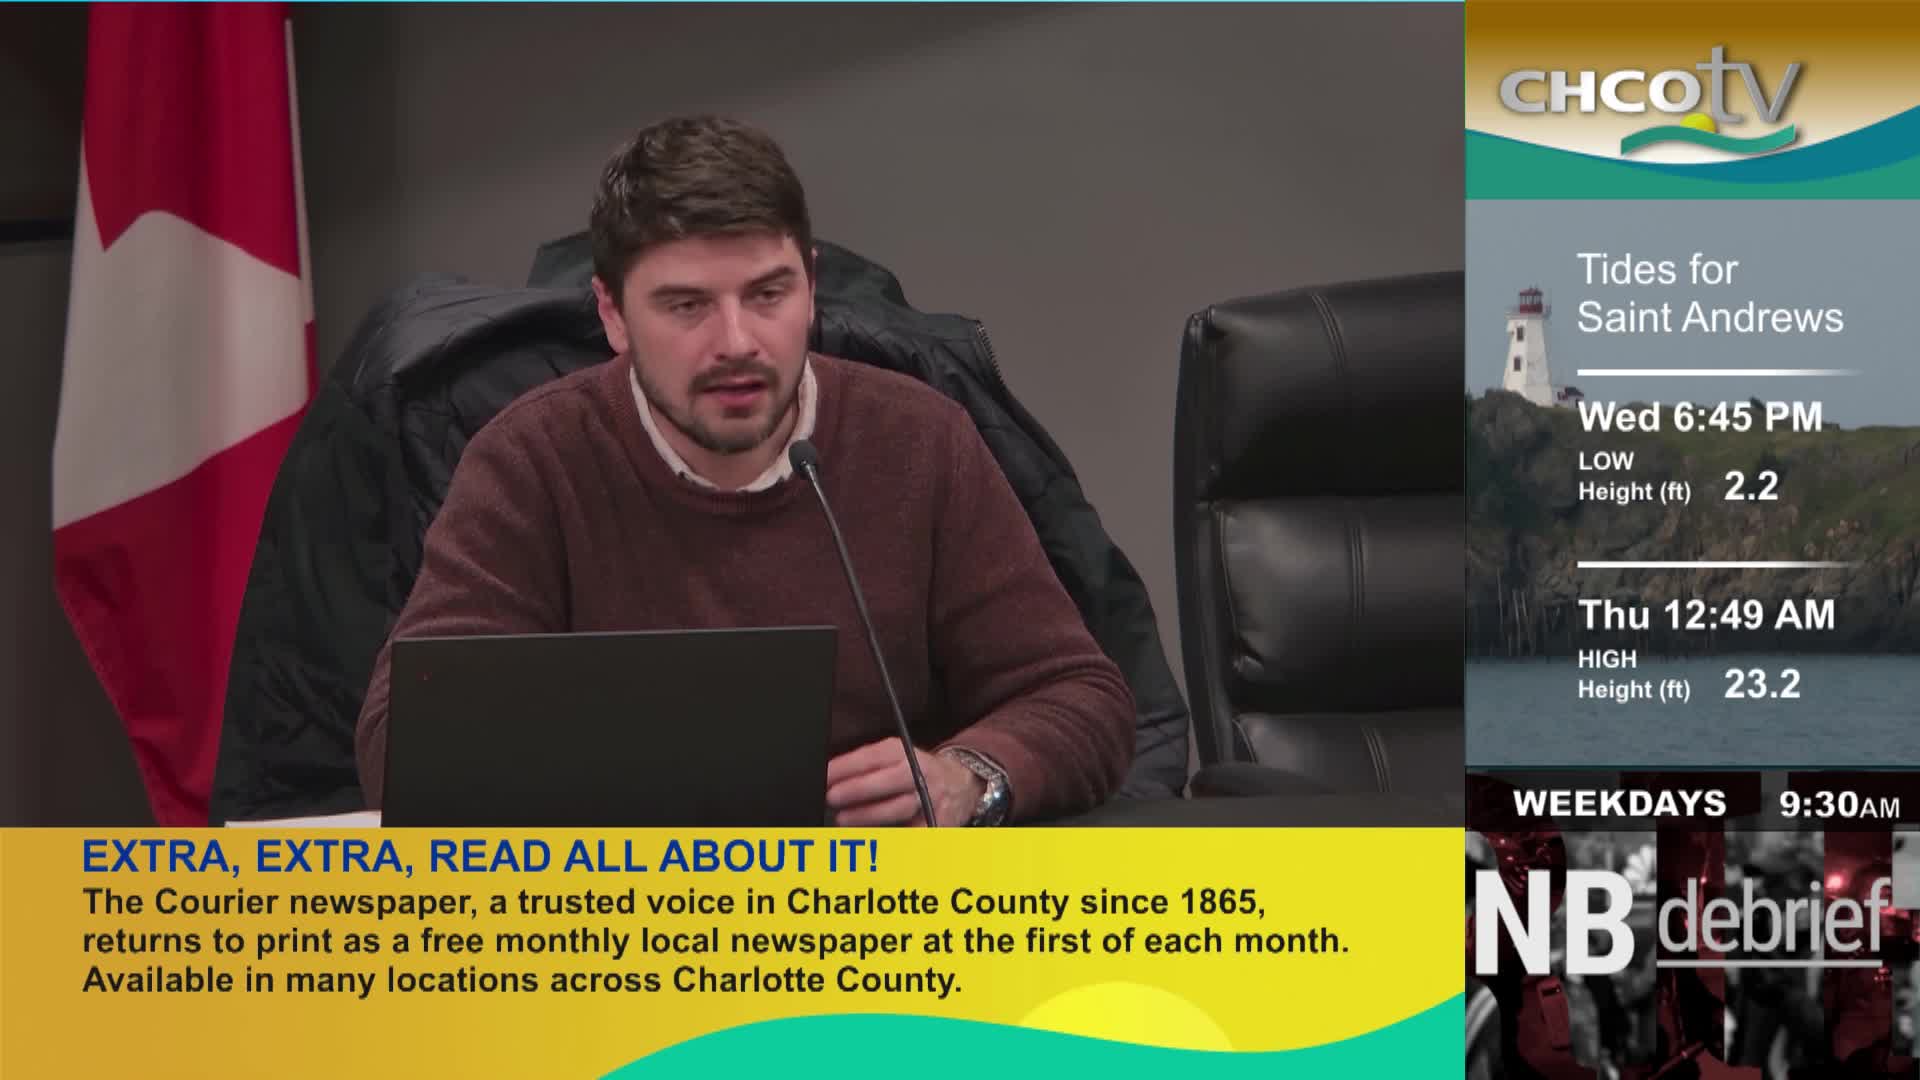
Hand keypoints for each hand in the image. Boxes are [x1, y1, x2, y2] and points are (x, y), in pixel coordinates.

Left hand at [825, 738, 983, 826]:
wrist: (960, 784)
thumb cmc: (912, 773)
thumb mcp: (891, 759)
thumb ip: (862, 768)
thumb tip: (828, 780)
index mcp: (902, 753)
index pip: (873, 757)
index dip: (846, 767)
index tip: (824, 776)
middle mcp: (919, 773)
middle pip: (891, 780)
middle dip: (860, 788)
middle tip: (832, 797)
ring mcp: (930, 798)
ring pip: (901, 807)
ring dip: (870, 816)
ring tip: (843, 821)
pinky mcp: (937, 822)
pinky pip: (913, 832)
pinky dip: (891, 838)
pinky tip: (870, 843)